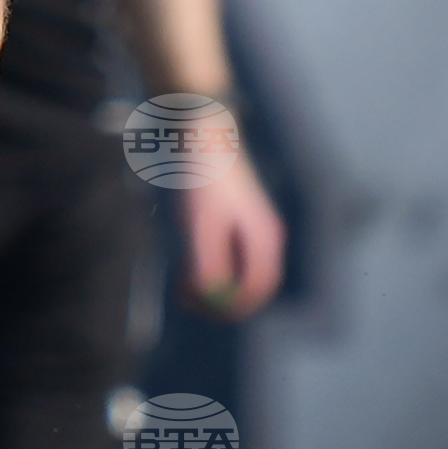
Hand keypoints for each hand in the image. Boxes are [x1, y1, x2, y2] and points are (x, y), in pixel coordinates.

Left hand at [174, 148, 284, 320]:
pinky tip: (186, 274)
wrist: (203, 136)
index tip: (207, 313)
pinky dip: (210, 270)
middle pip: (252, 283)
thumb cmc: (205, 180)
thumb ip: (209, 264)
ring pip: (238, 273)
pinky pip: (229, 259)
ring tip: (182, 291)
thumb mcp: (203, 227)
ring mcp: (252, 229)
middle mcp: (265, 236)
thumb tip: (211, 298)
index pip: (260, 286)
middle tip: (192, 306)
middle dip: (223, 299)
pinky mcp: (237, 223)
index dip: (236, 305)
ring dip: (214, 287)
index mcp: (265, 237)